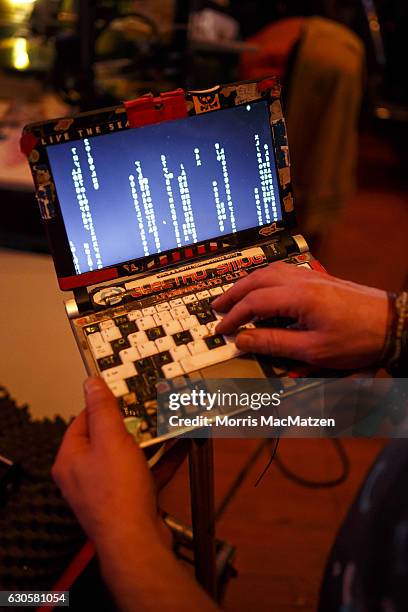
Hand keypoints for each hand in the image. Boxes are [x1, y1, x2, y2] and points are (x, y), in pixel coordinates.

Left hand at [52, 378, 216, 611]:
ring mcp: (108, 489)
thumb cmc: (117, 497)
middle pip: (109, 437)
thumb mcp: (111, 439)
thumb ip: (103, 409)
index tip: (122, 392)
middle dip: (134, 422)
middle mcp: (86, 474)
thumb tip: (92, 385)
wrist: (137, 542)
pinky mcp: (129, 500)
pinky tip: (181, 446)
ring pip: (131, 455)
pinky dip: (162, 459)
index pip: (84, 420)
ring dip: (151, 439)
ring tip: (168, 422)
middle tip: (150, 406)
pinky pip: (146, 472)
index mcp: (72, 459)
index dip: (104, 404)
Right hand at [213, 262, 387, 368]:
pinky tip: (263, 289)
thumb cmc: (358, 339)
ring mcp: (311, 276)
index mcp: (298, 296)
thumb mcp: (313, 350)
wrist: (392, 324)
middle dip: (233, 294)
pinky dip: (264, 279)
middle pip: (256, 280)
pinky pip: (283, 272)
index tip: (221, 329)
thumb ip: (274, 343)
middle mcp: (301, 280)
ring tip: (234, 297)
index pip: (253, 303)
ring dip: (247, 283)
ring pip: (268, 271)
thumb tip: (243, 339)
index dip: (233, 316)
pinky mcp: (319, 279)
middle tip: (216, 307)